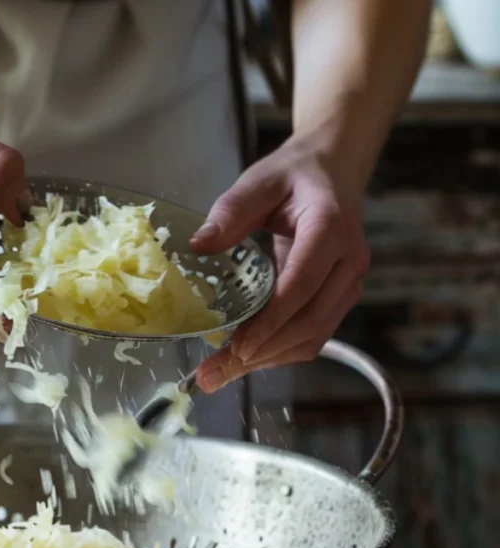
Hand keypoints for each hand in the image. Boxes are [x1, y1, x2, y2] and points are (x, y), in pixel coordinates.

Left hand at [191, 132, 370, 392]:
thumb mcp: (258, 182)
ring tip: (220, 375)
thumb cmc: (292, 177)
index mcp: (330, 229)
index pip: (302, 285)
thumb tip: (199, 244)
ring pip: (313, 335)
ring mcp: (348, 283)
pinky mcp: (339, 298)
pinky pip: (313, 334)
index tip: (237, 347)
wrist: (330, 171)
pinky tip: (244, 361)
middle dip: (261, 351)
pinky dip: (279, 351)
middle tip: (214, 373)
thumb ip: (230, 211)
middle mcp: (349, 262)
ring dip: (268, 359)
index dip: (271, 321)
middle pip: (309, 320)